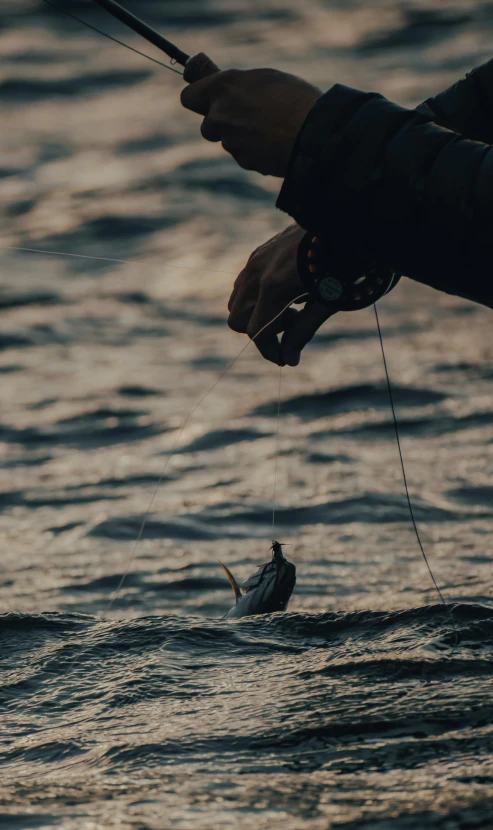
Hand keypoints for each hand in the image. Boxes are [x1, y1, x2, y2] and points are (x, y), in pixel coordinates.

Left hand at [181, 60, 320, 176]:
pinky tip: (275, 144)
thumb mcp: (265, 79)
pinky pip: (245, 156)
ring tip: (269, 130)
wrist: (314, 131)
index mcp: (223, 87)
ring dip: (242, 139)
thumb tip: (229, 93)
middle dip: (221, 125)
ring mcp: (230, 140)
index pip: (189, 97)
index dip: (198, 99)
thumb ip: (240, 87)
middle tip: (244, 119)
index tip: (205, 101)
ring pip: (228, 142)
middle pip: (207, 126)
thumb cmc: (295, 99)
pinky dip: (255, 153)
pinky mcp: (244, 160)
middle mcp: (220, 114)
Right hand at [228, 224, 335, 365]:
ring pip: (237, 301)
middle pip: (238, 320)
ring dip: (258, 313)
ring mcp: (254, 261)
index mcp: (273, 288)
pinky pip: (244, 283)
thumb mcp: (325, 302)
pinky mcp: (258, 252)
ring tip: (291, 307)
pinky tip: (286, 291)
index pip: (257, 333)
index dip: (270, 350)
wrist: (344, 221)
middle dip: (261, 331)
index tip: (284, 359)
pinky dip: (258, 297)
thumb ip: (303, 332)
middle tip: (291, 325)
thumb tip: (289, 359)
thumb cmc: (341, 263)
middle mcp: (256, 274)